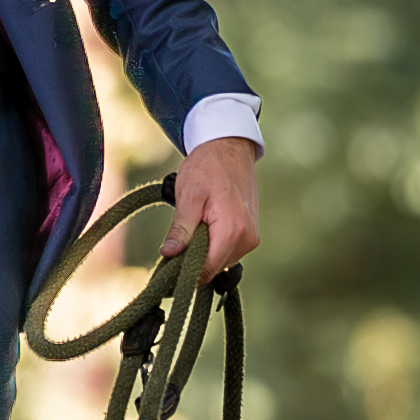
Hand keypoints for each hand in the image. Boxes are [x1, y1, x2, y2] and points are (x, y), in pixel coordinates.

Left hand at [168, 133, 261, 276]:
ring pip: (219, 261)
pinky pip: (227, 251)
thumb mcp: (188, 196)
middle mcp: (247, 239)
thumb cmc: (207, 167)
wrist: (229, 148)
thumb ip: (181, 229)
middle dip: (193, 259)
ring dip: (203, 250)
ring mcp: (251, 238)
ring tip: (194, 225)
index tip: (167, 264)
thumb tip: (169, 254)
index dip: (185, 271)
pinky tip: (205, 225)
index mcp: (233, 231)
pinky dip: (212, 244)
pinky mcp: (250, 234)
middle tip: (176, 240)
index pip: (206, 270)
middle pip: (213, 267)